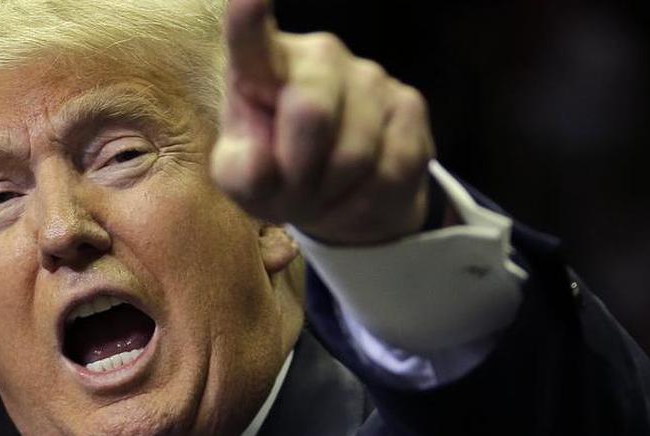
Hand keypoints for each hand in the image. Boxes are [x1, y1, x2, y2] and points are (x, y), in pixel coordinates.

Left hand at [211, 0, 435, 244]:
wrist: (339, 195)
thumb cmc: (277, 175)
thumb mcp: (244, 182)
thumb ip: (240, 174)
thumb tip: (261, 165)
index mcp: (264, 67)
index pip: (251, 40)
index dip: (249, 18)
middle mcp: (319, 57)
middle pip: (311, 113)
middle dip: (300, 173)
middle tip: (293, 192)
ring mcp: (369, 76)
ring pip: (353, 154)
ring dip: (332, 194)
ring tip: (322, 195)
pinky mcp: (409, 106)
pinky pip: (388, 172)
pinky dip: (363, 204)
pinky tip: (353, 197)